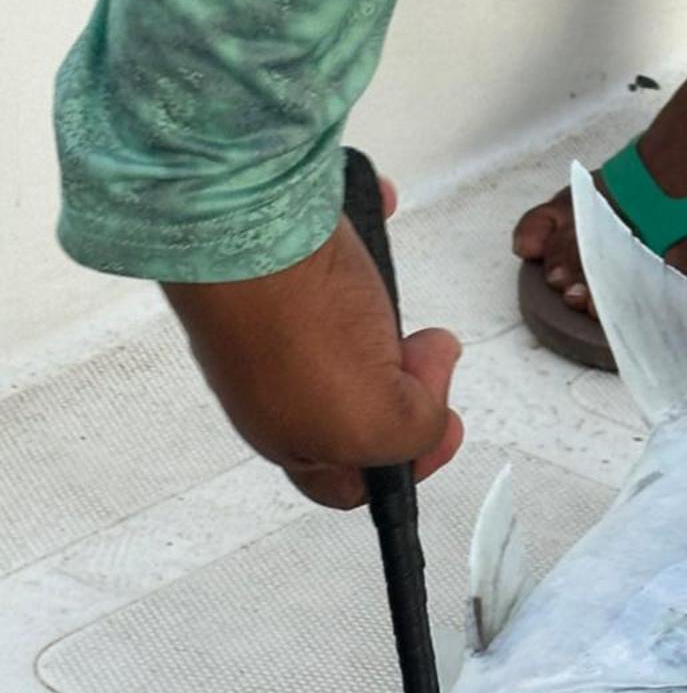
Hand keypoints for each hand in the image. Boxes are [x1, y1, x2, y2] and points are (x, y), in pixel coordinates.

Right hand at [163, 174, 463, 508]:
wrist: (239, 210)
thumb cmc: (288, 314)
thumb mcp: (371, 422)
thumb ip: (413, 431)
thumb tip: (429, 392)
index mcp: (290, 436)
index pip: (352, 482)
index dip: (407, 462)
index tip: (442, 427)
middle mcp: (277, 385)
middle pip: (361, 404)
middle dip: (404, 379)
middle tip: (420, 355)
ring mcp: (274, 322)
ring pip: (352, 332)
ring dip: (383, 312)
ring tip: (387, 295)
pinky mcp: (281, 263)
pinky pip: (339, 259)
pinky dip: (364, 247)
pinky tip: (380, 218)